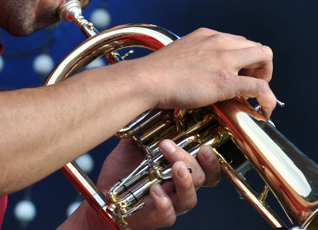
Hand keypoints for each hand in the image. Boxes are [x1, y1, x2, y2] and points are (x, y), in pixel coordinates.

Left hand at [79, 138, 220, 229]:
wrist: (105, 194)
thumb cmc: (125, 168)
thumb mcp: (137, 142)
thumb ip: (148, 126)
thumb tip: (154, 99)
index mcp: (182, 169)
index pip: (209, 168)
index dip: (212, 160)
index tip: (205, 146)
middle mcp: (179, 187)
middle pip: (201, 178)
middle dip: (189, 161)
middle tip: (169, 147)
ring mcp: (169, 203)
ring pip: (190, 198)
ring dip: (183, 181)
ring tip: (173, 166)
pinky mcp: (154, 218)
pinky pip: (168, 216)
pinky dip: (165, 203)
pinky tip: (156, 190)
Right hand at [126, 28, 276, 117]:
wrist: (146, 80)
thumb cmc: (155, 72)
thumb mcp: (180, 53)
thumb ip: (195, 57)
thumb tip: (200, 71)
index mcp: (208, 36)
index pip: (239, 41)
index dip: (245, 59)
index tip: (241, 74)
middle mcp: (219, 42)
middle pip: (256, 47)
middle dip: (259, 66)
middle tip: (250, 85)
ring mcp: (224, 60)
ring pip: (264, 57)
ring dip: (266, 77)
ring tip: (257, 95)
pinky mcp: (225, 81)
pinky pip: (259, 86)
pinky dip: (268, 98)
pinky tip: (265, 109)